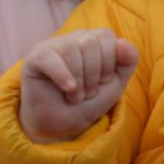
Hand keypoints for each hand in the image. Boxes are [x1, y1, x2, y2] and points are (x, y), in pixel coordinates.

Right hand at [19, 29, 138, 143]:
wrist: (62, 127)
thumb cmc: (88, 102)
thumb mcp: (115, 84)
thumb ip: (127, 61)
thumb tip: (123, 42)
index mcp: (94, 40)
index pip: (106, 36)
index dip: (108, 63)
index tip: (102, 83)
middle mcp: (73, 38)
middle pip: (90, 43)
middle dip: (93, 75)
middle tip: (87, 93)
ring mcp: (53, 46)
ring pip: (71, 49)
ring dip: (78, 81)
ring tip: (74, 96)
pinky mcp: (36, 58)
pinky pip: (51, 58)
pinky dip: (63, 76)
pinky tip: (68, 89)